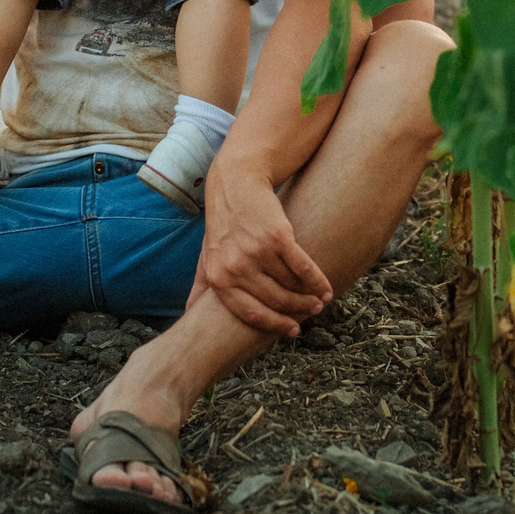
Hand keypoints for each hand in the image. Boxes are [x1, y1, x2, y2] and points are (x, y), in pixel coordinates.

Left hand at [190, 162, 331, 335]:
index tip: (291, 331)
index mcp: (218, 277)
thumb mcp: (206, 254)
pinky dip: (318, 280)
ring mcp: (257, 252)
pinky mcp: (278, 237)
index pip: (250, 313)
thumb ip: (200, 284)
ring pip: (291, 285)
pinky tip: (326, 288)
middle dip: (297, 310)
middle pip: (275, 301)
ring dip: (309, 296)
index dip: (274, 325)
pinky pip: (303, 267)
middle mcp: (236, 267)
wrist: (236, 182)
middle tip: (312, 312)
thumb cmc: (223, 223)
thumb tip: (188, 314)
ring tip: (320, 300)